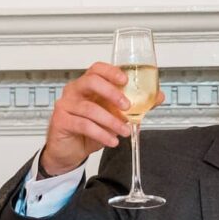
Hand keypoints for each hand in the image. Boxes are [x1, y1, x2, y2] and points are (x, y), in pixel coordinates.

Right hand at [40, 63, 165, 175]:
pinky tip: (112, 140)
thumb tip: (158, 97)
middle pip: (91, 82)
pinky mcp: (61, 121)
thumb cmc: (89, 129)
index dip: (111, 72)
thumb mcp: (114, 116)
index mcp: (87, 85)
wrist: (69, 150)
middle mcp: (75, 91)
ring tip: (124, 131)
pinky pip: (84, 125)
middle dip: (112, 93)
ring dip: (111, 121)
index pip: (97, 69)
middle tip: (127, 107)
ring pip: (90, 109)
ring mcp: (66, 105)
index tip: (125, 80)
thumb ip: (134, 106)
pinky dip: (101, 134)